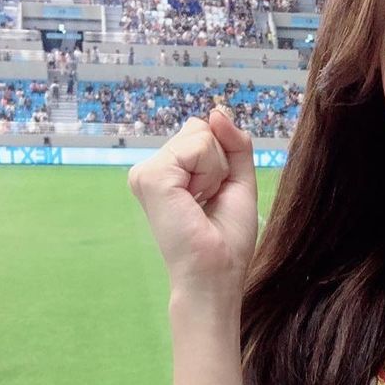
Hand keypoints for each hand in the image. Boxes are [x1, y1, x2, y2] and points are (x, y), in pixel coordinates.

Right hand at [128, 107, 258, 299]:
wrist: (217, 273)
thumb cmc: (226, 240)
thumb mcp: (238, 181)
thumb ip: (234, 144)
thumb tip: (216, 111)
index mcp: (168, 172)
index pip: (202, 132)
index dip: (222, 160)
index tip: (214, 196)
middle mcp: (152, 169)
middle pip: (201, 130)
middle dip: (220, 163)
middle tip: (209, 202)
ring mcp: (147, 172)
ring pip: (201, 135)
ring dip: (216, 170)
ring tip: (202, 203)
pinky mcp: (151, 176)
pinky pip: (198, 146)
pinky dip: (211, 173)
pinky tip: (196, 201)